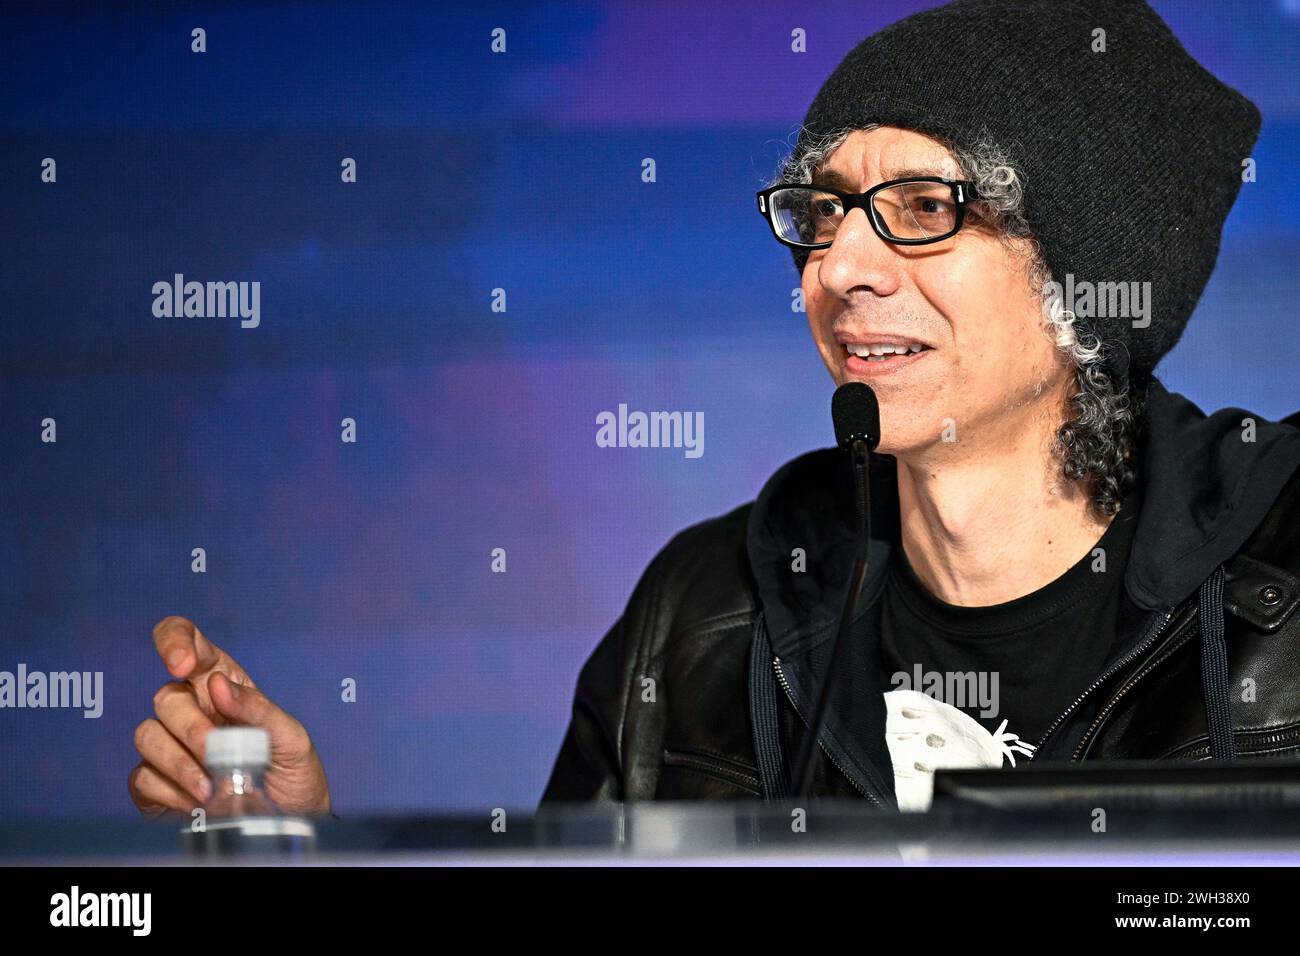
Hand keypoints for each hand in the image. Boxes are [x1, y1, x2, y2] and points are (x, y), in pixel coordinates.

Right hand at [128, 616, 330, 818]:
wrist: (290, 820)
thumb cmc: (293, 771)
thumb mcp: (291, 737)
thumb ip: (259, 708)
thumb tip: (217, 686)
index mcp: (222, 684)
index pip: (186, 641)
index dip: (175, 641)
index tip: (182, 664)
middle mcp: (192, 708)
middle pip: (166, 698)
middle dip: (193, 728)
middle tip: (220, 753)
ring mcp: (172, 745)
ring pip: (148, 735)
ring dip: (180, 763)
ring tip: (213, 788)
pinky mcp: (157, 784)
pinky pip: (142, 777)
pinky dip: (171, 791)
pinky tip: (197, 803)